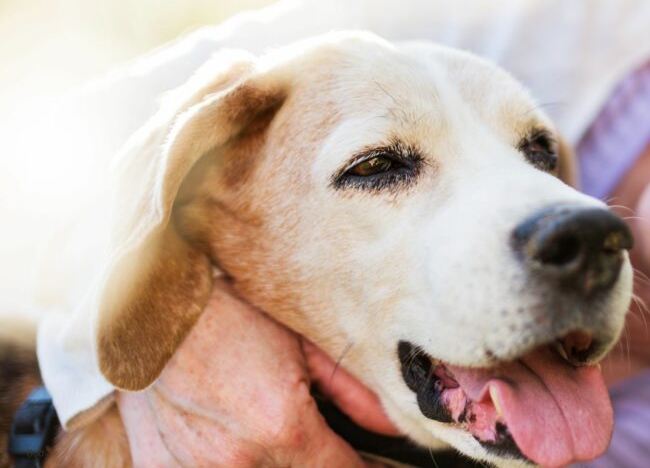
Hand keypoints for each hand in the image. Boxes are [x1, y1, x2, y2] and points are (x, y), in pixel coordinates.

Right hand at [116, 279, 397, 466]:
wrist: (148, 304)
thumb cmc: (230, 313)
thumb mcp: (304, 343)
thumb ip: (354, 391)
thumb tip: (395, 425)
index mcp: (282, 428)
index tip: (372, 463)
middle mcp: (238, 462)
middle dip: (321, 464)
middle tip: (326, 445)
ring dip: (275, 463)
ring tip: (270, 430)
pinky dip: (230, 462)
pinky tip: (232, 438)